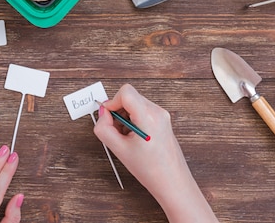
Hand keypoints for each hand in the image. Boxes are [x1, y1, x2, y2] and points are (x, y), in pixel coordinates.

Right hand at [94, 84, 217, 222]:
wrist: (172, 181)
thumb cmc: (150, 169)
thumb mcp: (119, 150)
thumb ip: (104, 129)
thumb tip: (102, 114)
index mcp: (148, 117)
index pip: (126, 92)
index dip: (112, 103)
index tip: (108, 117)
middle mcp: (157, 112)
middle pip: (130, 97)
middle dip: (118, 111)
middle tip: (117, 131)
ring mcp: (163, 115)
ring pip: (136, 103)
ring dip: (126, 116)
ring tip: (127, 137)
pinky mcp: (164, 120)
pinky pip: (144, 111)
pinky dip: (134, 120)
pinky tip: (135, 138)